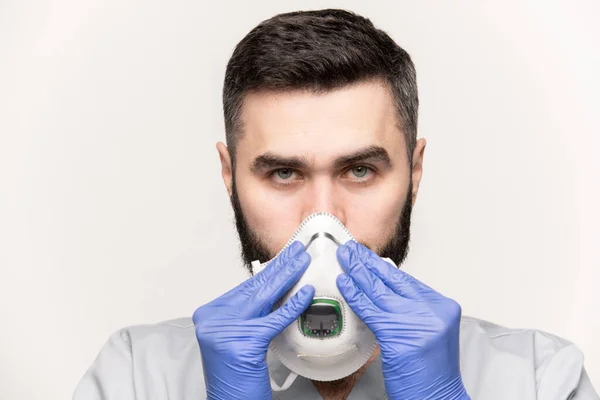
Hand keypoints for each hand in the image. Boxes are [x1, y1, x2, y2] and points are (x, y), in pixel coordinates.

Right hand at [192, 241, 314, 399]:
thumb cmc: (236, 377)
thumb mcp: (239, 337)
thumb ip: (251, 313)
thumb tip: (276, 288)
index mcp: (211, 314)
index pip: (247, 287)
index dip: (270, 270)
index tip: (287, 257)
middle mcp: (214, 318)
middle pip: (256, 288)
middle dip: (281, 267)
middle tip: (299, 250)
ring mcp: (226, 329)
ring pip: (265, 297)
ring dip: (289, 277)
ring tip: (304, 261)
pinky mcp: (244, 341)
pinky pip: (275, 318)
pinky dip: (294, 305)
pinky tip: (307, 293)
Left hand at [336, 241, 469, 399]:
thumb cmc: (429, 375)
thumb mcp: (425, 333)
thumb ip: (409, 310)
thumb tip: (381, 289)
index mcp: (442, 306)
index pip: (405, 280)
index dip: (381, 266)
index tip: (365, 254)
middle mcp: (433, 310)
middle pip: (393, 280)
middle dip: (367, 262)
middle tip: (349, 248)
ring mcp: (419, 322)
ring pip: (380, 291)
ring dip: (357, 273)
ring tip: (342, 258)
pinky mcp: (401, 336)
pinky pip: (371, 310)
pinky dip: (354, 295)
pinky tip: (343, 284)